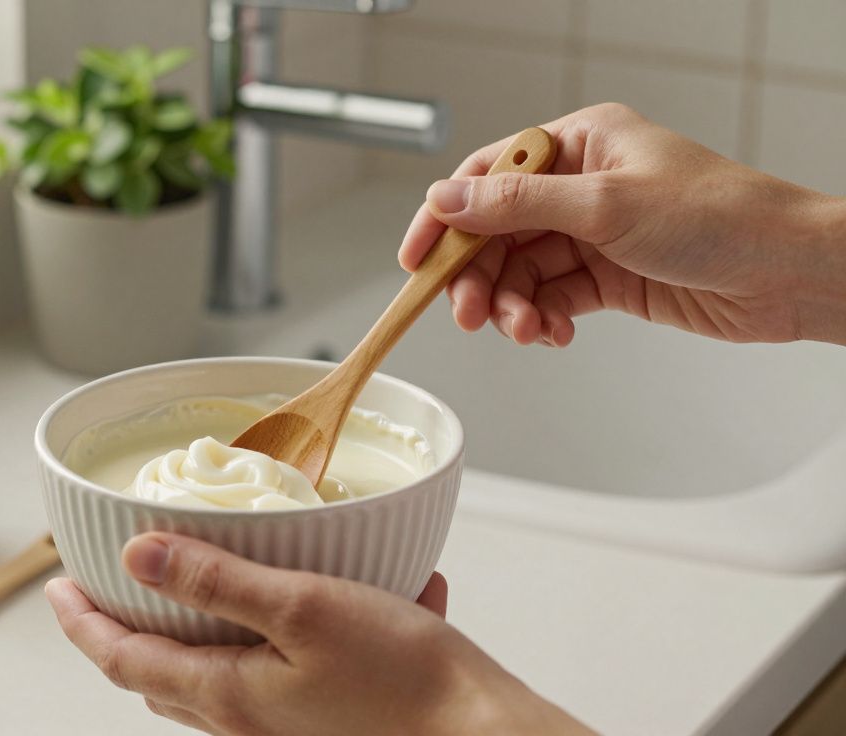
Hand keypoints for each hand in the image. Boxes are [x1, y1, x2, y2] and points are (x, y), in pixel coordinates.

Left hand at [45, 533, 588, 734]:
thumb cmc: (405, 680)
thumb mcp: (303, 609)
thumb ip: (216, 582)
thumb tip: (138, 555)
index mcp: (228, 693)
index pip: (123, 660)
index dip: (82, 623)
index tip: (56, 586)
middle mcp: (247, 720)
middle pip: (159, 677)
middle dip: (124, 634)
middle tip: (105, 591)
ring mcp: (284, 726)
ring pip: (212, 679)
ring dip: (189, 636)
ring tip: (187, 590)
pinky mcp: (323, 719)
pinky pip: (277, 675)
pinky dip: (275, 635)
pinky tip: (332, 593)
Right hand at [399, 103, 845, 346]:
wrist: (787, 274)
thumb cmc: (720, 217)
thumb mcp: (606, 205)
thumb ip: (518, 204)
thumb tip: (447, 199)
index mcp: (580, 144)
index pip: (487, 175)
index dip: (445, 217)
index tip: (414, 259)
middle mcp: (580, 186)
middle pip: (497, 232)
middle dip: (479, 276)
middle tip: (468, 314)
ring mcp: (592, 234)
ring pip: (520, 273)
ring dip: (512, 306)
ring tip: (523, 329)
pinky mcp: (607, 278)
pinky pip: (550, 299)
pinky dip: (541, 320)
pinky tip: (550, 334)